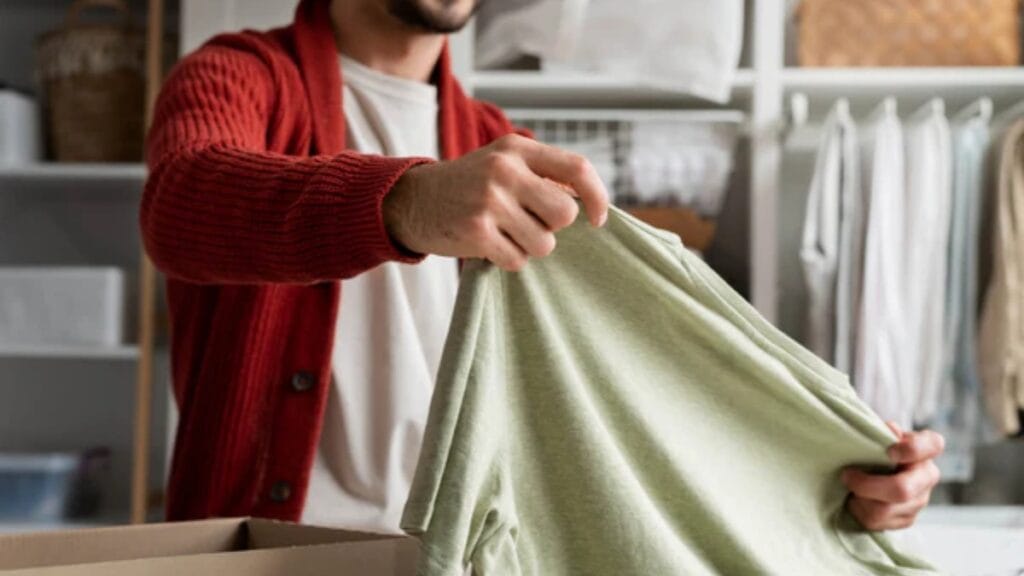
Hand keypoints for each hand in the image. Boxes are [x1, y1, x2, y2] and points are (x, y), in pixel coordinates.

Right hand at [383, 134, 609, 270]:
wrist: (412, 200)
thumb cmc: (469, 186)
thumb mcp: (503, 164)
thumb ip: (543, 175)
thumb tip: (588, 205)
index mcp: (517, 148)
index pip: (577, 168)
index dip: (597, 197)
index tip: (598, 220)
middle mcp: (504, 169)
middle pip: (564, 214)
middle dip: (553, 228)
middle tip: (528, 223)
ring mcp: (489, 200)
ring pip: (544, 244)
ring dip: (529, 247)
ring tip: (504, 233)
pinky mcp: (476, 231)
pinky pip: (517, 260)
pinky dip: (508, 260)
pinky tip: (489, 245)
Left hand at [842, 423, 943, 530]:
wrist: (873, 469)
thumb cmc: (875, 445)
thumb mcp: (879, 433)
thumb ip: (882, 431)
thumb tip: (890, 429)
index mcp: (926, 448)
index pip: (932, 446)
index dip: (912, 450)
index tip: (889, 451)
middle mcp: (928, 476)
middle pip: (902, 490)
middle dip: (867, 485)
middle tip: (847, 475)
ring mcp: (919, 500)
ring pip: (884, 510)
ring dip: (859, 499)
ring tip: (850, 488)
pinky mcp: (907, 519)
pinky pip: (877, 522)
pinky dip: (859, 511)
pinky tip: (856, 500)